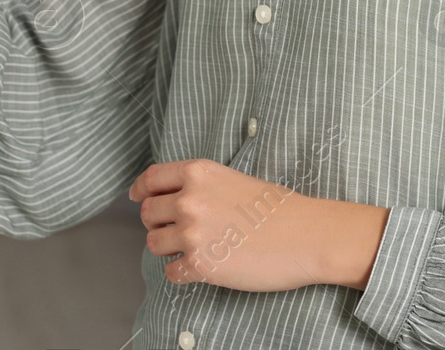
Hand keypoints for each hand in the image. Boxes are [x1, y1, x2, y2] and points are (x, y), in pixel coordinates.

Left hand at [129, 158, 382, 292]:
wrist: (306, 235)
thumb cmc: (278, 208)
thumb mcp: (234, 179)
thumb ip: (201, 186)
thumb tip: (176, 200)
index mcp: (199, 173)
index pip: (151, 179)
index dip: (140, 190)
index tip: (138, 197)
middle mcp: (190, 200)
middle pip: (148, 214)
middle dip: (156, 223)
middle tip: (171, 229)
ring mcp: (193, 234)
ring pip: (154, 243)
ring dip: (167, 248)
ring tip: (189, 249)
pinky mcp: (202, 265)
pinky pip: (171, 272)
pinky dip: (181, 272)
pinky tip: (199, 268)